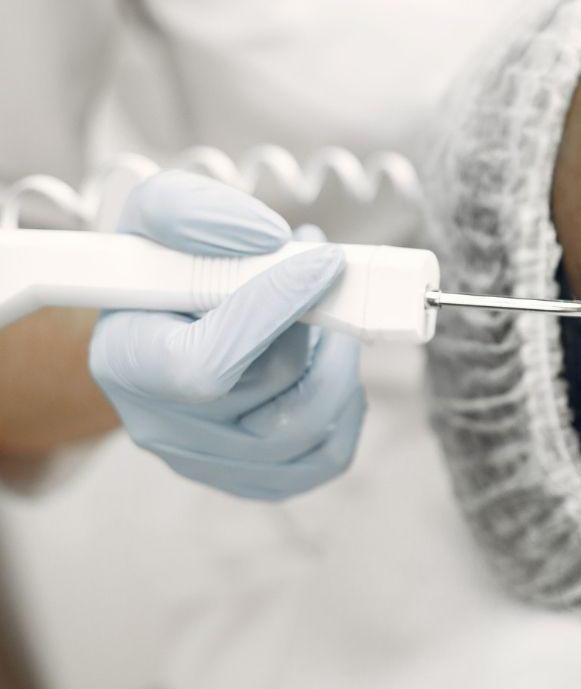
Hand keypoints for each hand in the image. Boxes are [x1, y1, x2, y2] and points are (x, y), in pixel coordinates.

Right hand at [88, 171, 365, 499]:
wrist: (160, 321)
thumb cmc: (162, 265)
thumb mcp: (157, 210)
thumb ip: (196, 212)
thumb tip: (269, 240)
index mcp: (126, 361)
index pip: (206, 364)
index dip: (273, 311)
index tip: (322, 261)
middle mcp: (162, 425)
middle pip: (273, 391)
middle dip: (320, 325)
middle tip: (327, 275)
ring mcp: (210, 461)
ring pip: (312, 427)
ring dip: (339, 360)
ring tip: (327, 313)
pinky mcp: (255, 478)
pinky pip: (329, 454)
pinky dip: (346, 402)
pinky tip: (325, 358)